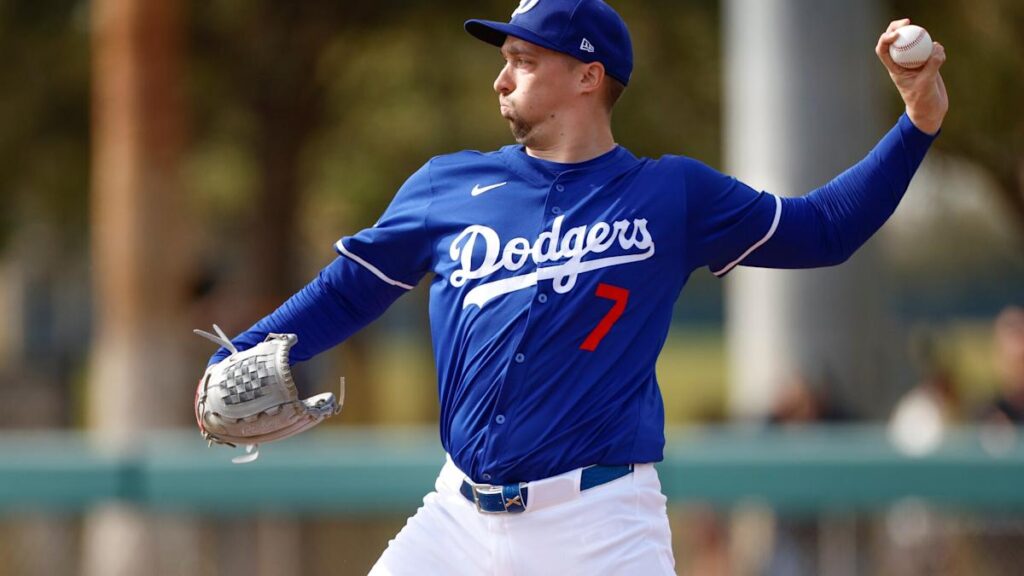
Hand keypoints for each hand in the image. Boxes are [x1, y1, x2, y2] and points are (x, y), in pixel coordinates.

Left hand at [875, 19, 947, 134]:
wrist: (931, 110)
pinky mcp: (928, 61)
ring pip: (916, 41)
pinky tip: (941, 57)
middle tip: (909, 22)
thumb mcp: (926, 84)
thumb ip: (931, 65)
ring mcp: (916, 61)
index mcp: (894, 68)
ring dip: (925, 40)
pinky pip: (933, 48)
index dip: (886, 38)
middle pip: (896, 40)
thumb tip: (936, 47)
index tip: (897, 33)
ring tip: (935, 53)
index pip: (883, 50)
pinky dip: (938, 49)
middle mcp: (903, 62)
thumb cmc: (922, 101)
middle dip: (899, 27)